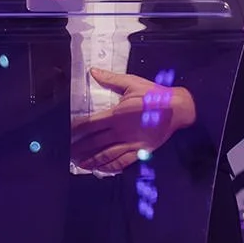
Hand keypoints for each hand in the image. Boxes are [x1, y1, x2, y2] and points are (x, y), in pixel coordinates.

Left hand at [70, 68, 196, 174]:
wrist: (177, 109)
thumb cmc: (155, 95)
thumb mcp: (132, 83)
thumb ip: (111, 79)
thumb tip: (93, 71)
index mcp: (115, 114)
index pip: (89, 124)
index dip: (75, 130)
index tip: (66, 133)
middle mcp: (120, 131)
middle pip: (93, 142)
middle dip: (78, 148)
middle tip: (66, 153)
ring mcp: (129, 143)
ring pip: (105, 155)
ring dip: (90, 160)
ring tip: (79, 164)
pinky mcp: (139, 151)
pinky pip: (121, 162)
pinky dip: (110, 167)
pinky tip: (101, 170)